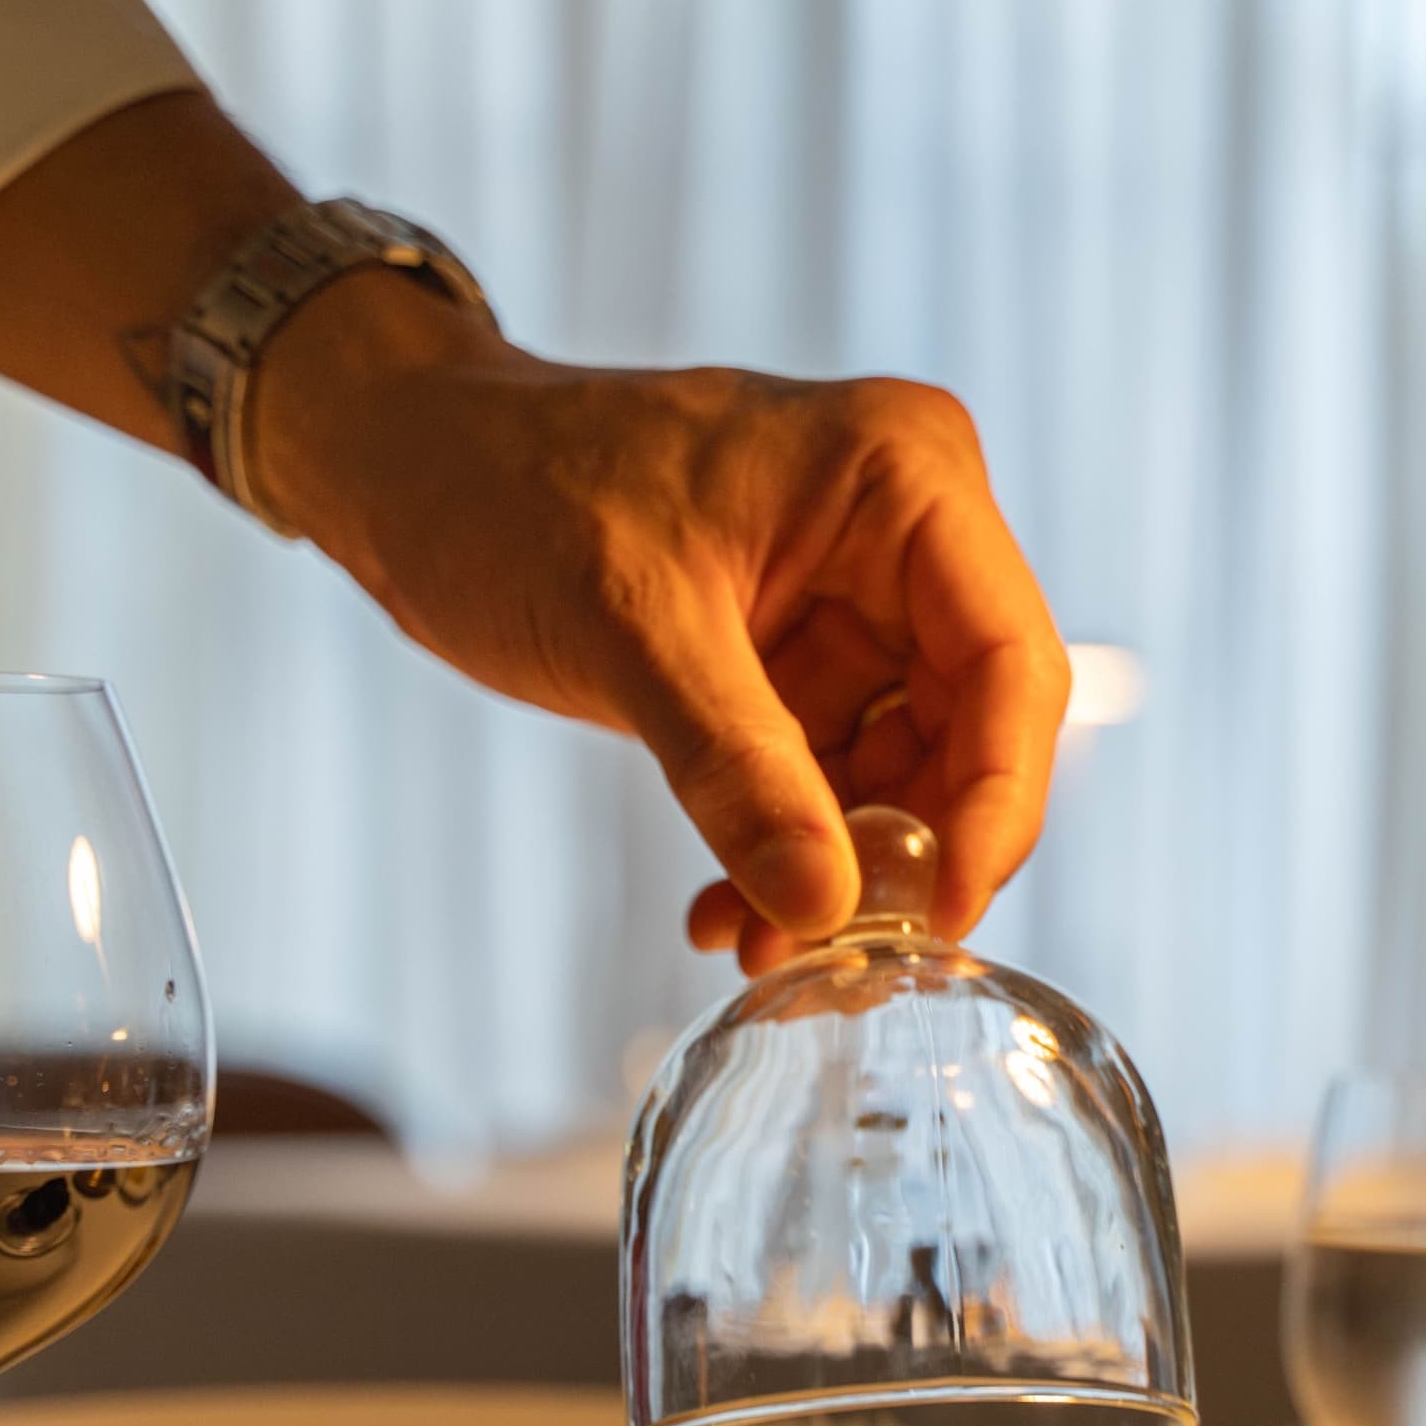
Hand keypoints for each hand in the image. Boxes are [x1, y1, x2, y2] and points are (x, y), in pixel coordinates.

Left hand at [252, 269, 1070, 969]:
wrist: (414, 469)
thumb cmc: (514, 490)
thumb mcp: (631, 629)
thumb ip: (736, 768)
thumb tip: (826, 907)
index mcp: (904, 476)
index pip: (1010, 663)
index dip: (993, 803)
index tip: (938, 912)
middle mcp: (906, 533)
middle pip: (974, 730)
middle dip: (907, 853)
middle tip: (840, 956)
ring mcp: (857, 601)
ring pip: (906, 773)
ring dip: (840, 873)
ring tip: (752, 945)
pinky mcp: (802, 660)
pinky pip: (832, 780)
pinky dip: (790, 852)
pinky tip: (725, 910)